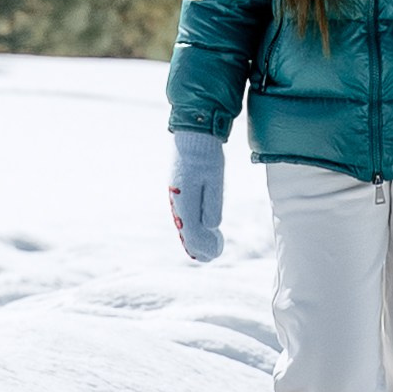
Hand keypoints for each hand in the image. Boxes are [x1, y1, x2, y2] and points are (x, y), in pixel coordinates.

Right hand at [167, 131, 225, 261]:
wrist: (193, 135)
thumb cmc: (206, 156)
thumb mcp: (214, 179)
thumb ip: (213, 203)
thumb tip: (212, 226)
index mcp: (185, 201)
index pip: (193, 233)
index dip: (204, 246)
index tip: (215, 254)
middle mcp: (177, 202)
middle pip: (186, 232)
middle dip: (199, 246)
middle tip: (212, 256)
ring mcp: (176, 197)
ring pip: (184, 224)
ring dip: (195, 238)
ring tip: (207, 248)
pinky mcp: (179, 191)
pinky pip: (185, 215)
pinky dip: (192, 226)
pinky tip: (201, 228)